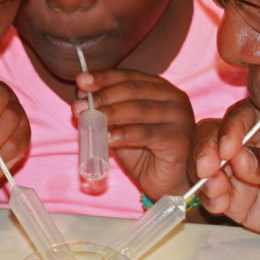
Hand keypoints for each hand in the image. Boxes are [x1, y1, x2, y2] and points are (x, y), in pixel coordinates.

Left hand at [75, 69, 193, 200]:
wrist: (166, 182)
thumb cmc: (144, 152)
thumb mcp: (120, 127)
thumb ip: (106, 111)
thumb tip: (82, 98)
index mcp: (160, 88)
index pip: (129, 76)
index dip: (104, 78)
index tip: (80, 81)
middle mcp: (174, 98)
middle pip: (133, 90)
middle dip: (103, 96)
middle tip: (79, 106)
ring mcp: (180, 118)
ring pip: (138, 110)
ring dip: (109, 114)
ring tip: (89, 120)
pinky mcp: (178, 140)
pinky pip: (146, 134)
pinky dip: (123, 134)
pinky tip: (106, 137)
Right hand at [191, 100, 259, 242]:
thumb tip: (240, 161)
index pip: (237, 117)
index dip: (228, 130)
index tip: (229, 148)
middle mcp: (244, 142)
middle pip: (211, 137)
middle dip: (205, 150)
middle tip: (208, 167)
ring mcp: (237, 170)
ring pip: (205, 166)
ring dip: (203, 176)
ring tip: (215, 188)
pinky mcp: (235, 198)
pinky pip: (214, 195)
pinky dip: (209, 199)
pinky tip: (218, 203)